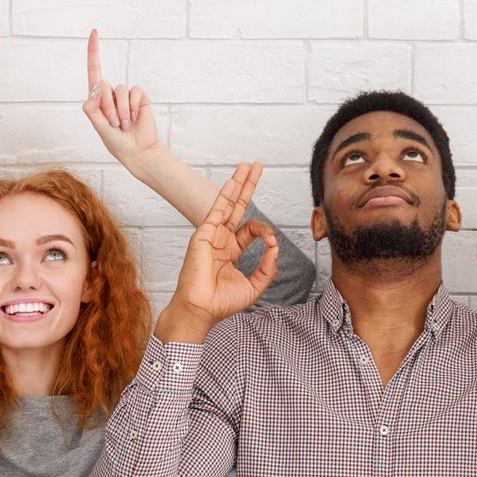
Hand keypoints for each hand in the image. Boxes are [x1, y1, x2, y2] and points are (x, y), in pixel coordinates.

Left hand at [83, 29, 162, 164]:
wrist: (137, 151)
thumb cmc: (115, 141)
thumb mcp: (97, 125)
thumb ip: (91, 106)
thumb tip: (97, 86)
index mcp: (97, 98)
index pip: (94, 70)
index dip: (93, 51)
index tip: (95, 31)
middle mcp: (111, 93)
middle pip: (103, 85)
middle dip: (107, 106)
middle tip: (113, 124)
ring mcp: (126, 95)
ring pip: (118, 90)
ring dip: (120, 111)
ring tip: (123, 125)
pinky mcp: (140, 97)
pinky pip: (133, 92)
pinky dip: (131, 107)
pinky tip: (134, 118)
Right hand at [158, 162, 279, 342]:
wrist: (201, 310)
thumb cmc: (221, 303)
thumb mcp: (254, 286)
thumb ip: (267, 267)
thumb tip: (275, 248)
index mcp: (231, 252)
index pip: (250, 230)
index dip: (265, 232)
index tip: (272, 244)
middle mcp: (220, 240)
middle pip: (237, 207)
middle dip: (248, 187)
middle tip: (256, 167)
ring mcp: (211, 235)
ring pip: (227, 203)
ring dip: (238, 183)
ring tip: (247, 165)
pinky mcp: (203, 234)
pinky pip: (217, 210)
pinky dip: (226, 194)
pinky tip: (233, 181)